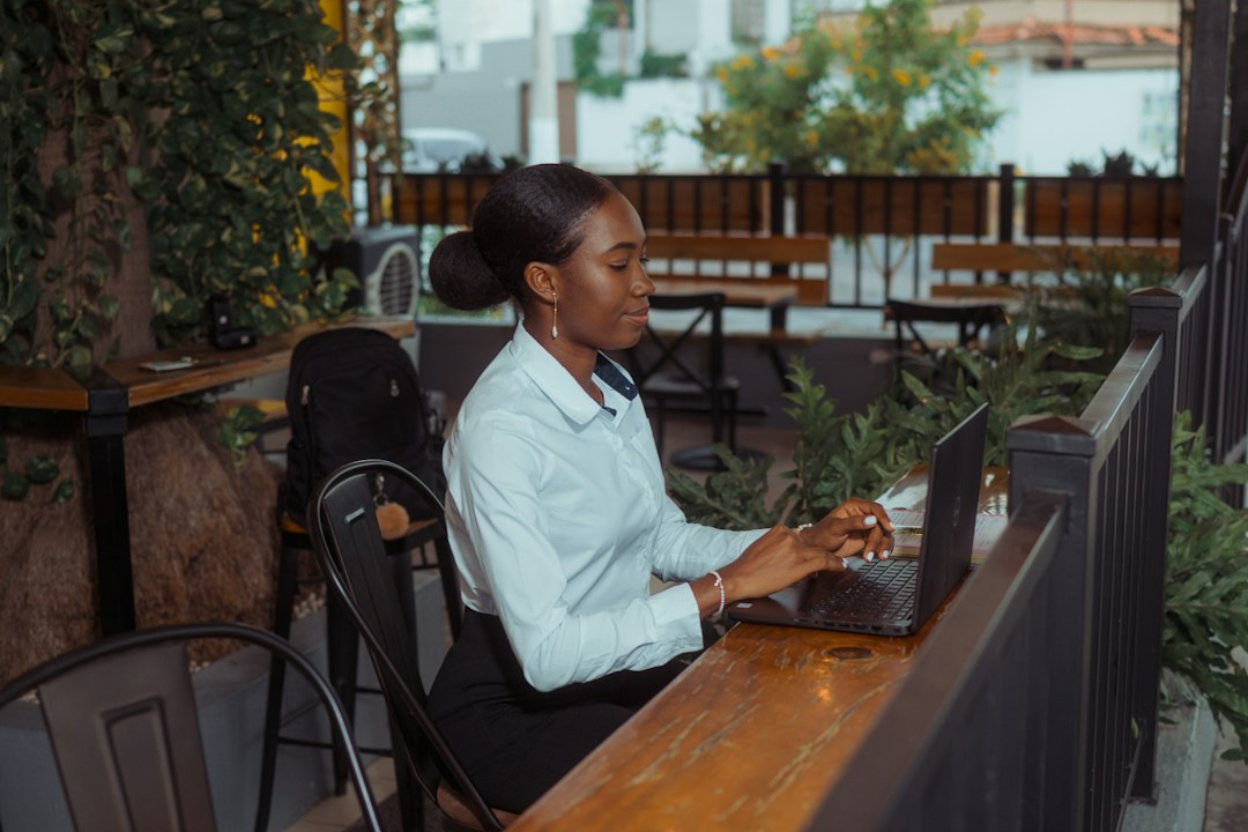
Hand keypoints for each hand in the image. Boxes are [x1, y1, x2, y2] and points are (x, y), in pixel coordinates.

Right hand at [696, 524, 842, 613]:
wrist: (739, 578)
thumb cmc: (747, 568)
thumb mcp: (763, 546)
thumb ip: (779, 545)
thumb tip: (790, 553)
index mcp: (780, 530)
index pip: (803, 537)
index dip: (811, 546)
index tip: (816, 551)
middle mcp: (789, 535)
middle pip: (813, 544)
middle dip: (822, 552)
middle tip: (831, 560)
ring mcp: (795, 548)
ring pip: (820, 551)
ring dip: (831, 559)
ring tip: (840, 563)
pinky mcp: (800, 562)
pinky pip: (824, 561)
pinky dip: (835, 563)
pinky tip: (841, 566)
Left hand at [798, 498, 893, 562]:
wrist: (818, 549)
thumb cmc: (822, 535)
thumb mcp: (836, 527)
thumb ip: (853, 523)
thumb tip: (872, 519)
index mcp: (854, 506)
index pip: (875, 508)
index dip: (884, 517)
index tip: (889, 529)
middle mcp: (863, 515)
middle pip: (880, 524)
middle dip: (878, 539)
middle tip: (871, 553)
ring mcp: (867, 527)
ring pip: (883, 534)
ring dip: (882, 546)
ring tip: (878, 558)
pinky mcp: (868, 539)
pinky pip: (881, 543)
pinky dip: (882, 550)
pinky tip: (879, 557)